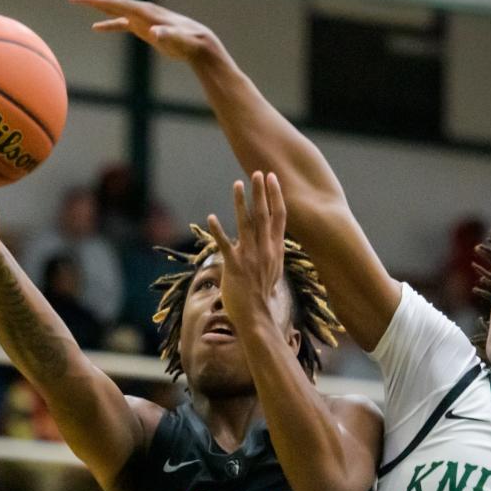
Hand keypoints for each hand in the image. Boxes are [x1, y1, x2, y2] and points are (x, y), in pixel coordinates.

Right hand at [68, 0, 219, 64]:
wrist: (197, 43)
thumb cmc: (188, 42)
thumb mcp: (178, 40)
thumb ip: (167, 35)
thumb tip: (157, 32)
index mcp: (145, 12)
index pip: (118, 4)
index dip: (99, 1)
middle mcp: (141, 11)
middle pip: (112, 3)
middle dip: (91, 0)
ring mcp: (141, 18)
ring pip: (114, 10)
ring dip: (96, 7)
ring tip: (78, 2)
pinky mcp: (143, 28)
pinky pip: (121, 24)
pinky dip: (109, 25)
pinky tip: (96, 28)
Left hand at [207, 172, 288, 336]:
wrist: (256, 317)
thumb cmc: (262, 296)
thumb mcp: (273, 271)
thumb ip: (272, 252)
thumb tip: (271, 241)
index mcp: (275, 250)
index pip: (279, 218)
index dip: (276, 196)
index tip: (272, 178)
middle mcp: (265, 251)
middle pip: (265, 216)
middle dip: (261, 193)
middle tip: (258, 172)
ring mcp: (250, 258)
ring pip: (246, 225)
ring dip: (242, 203)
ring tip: (238, 184)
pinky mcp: (234, 267)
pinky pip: (225, 245)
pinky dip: (218, 231)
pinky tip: (211, 217)